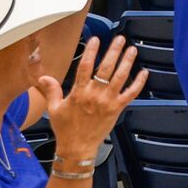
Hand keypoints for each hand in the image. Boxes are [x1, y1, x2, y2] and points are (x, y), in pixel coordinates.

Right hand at [41, 34, 148, 163]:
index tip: (96, 39)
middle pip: (106, 68)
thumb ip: (51, 91)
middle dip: (114, 51)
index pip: (85, 66)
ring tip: (132, 49)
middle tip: (120, 39)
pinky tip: (144, 72)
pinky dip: (139, 83)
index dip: (91, 51)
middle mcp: (94, 95)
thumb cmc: (65, 129)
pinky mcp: (117, 109)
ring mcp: (107, 101)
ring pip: (120, 77)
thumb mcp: (54, 109)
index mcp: (79, 93)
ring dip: (127, 62)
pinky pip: (131, 93)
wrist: (77, 148)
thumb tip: (43, 77)